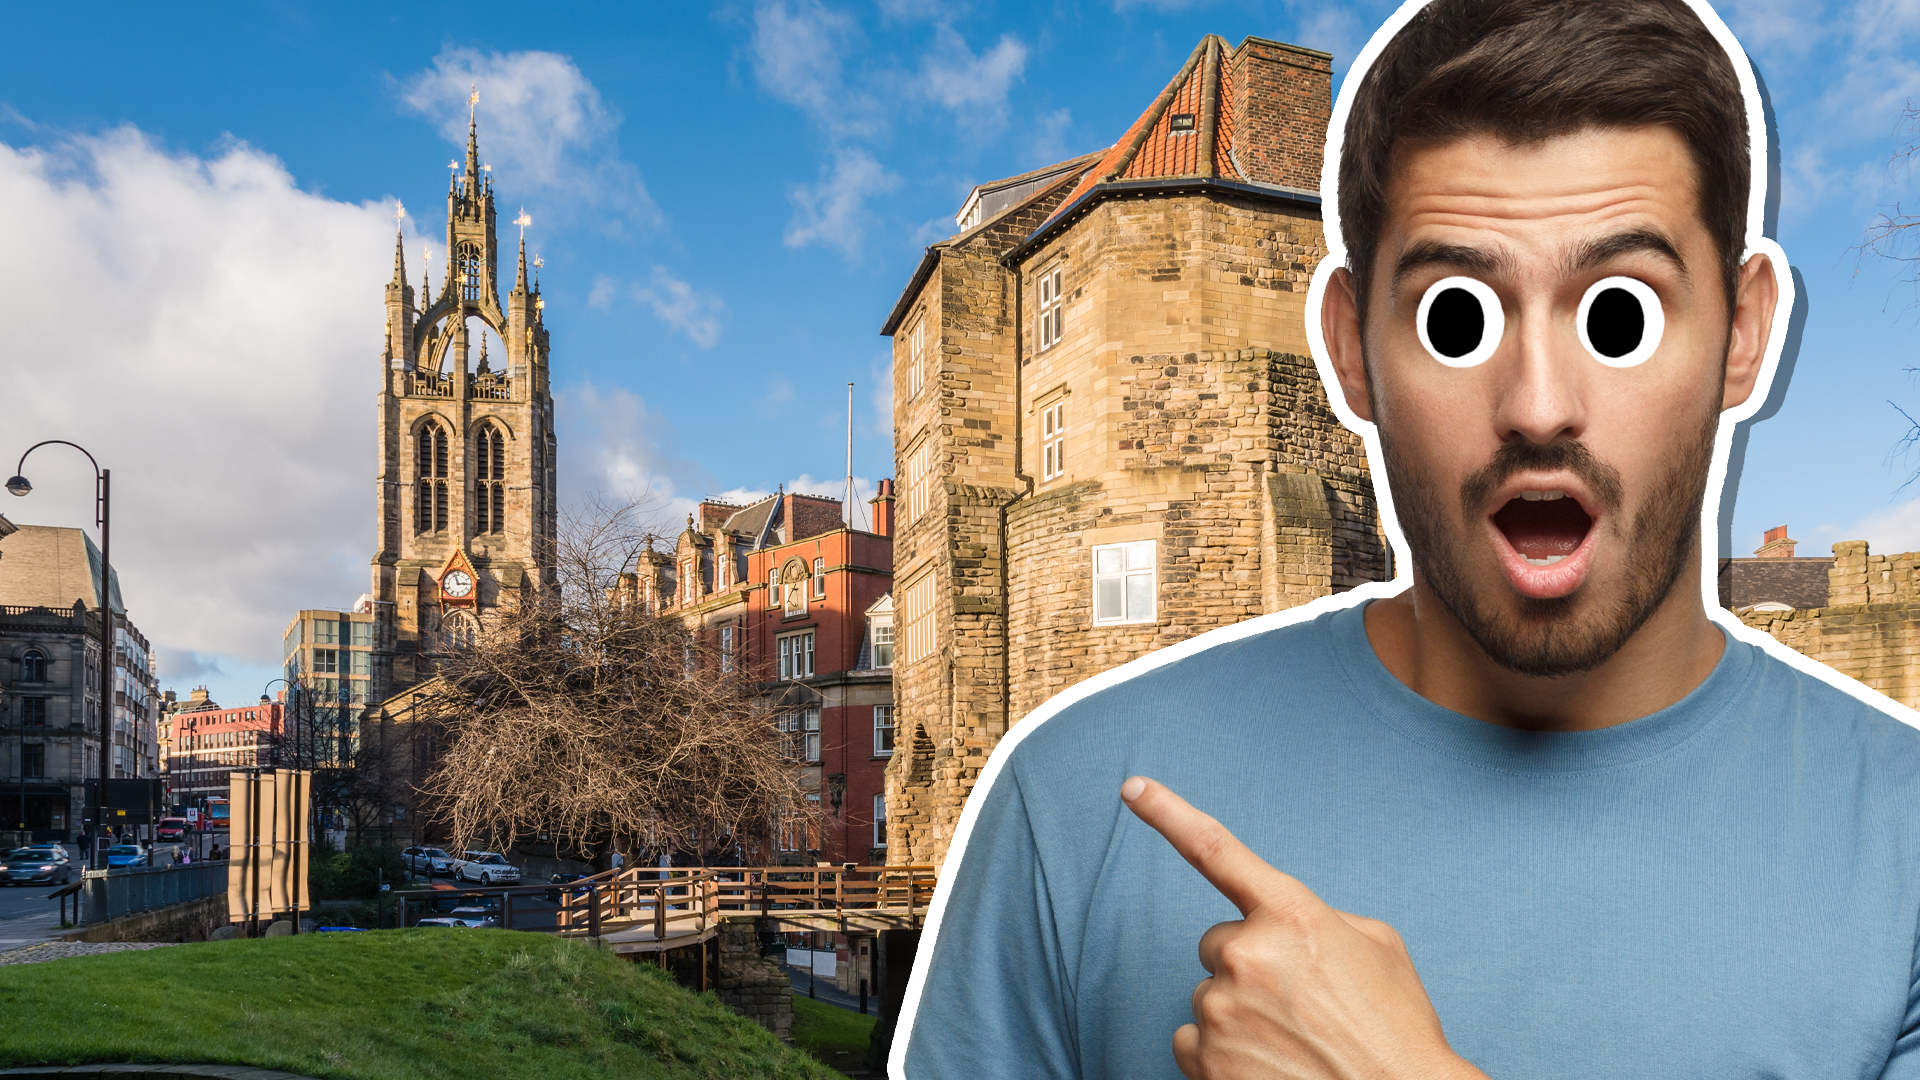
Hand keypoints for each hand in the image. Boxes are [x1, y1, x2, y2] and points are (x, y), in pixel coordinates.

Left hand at [1121, 776, 1487, 1079]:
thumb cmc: (1396, 1030)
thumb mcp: (1375, 948)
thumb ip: (1316, 918)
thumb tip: (1279, 925)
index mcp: (1292, 914)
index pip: (1216, 849)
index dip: (1167, 813)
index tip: (1131, 787)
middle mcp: (1247, 955)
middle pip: (1217, 944)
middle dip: (1247, 964)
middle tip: (1296, 1002)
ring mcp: (1221, 1009)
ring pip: (1208, 996)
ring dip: (1239, 1012)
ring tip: (1292, 1041)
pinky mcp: (1205, 1060)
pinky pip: (1190, 1040)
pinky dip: (1219, 1053)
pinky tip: (1265, 1065)